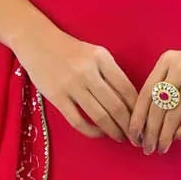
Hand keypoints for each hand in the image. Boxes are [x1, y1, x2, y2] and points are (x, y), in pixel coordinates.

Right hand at [12, 20, 136, 140]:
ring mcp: (71, 85)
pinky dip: (92, 131)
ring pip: (100, 116)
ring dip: (114, 131)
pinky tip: (99, 133)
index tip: (143, 120)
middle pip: (116, 106)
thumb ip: (111, 73)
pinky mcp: (56, 97)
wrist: (37, 41)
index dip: (138, 109)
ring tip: (121, 138)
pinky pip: (78, 121)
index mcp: (102, 58)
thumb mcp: (95, 53)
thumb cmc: (70, 49)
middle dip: (129, 125)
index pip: (127, 89)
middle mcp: (88, 71)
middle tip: (136, 136)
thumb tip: (130, 102)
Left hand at [129, 36, 180, 153]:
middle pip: (157, 107)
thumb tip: (147, 117)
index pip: (145, 94)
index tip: (133, 136)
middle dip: (150, 132)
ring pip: (173, 115)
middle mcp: (178, 69)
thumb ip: (165, 82)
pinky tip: (178, 138)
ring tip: (162, 148)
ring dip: (165, 136)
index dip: (137, 118)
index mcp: (166, 61)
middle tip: (147, 148)